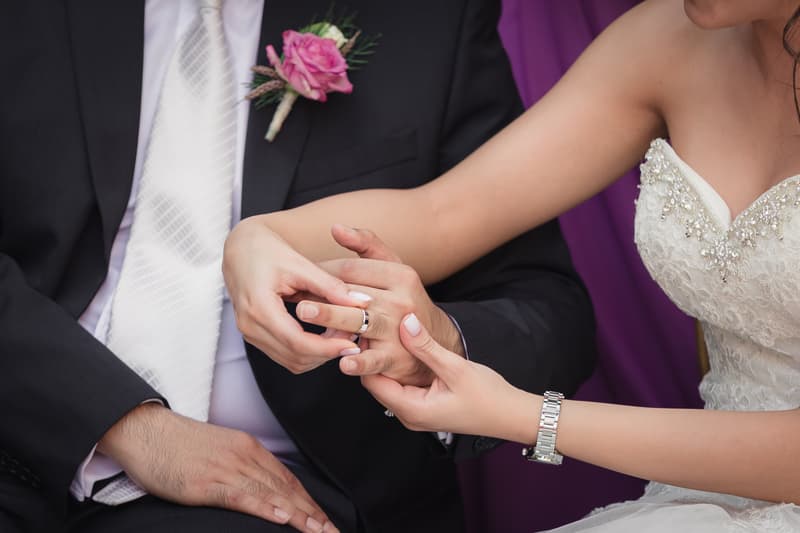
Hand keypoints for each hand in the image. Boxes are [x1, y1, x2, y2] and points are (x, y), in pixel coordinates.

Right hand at [98, 404, 337, 532]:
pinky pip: (242, 496)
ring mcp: (227, 468)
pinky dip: (265, 507)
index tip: (325, 521)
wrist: (144, 430)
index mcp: (249, 449)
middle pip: (287, 488)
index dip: (309, 502)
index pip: (288, 479)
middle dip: (313, 513)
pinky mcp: (207, 482)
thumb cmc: (177, 445)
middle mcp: (245, 456)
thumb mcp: (218, 452)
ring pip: (272, 494)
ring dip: (300, 516)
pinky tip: (283, 517)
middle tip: (333, 532)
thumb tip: (259, 490)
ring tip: (320, 532)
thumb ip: (240, 469)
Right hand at [223, 217, 363, 373]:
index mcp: (260, 307)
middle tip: (352, 337)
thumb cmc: (266, 250)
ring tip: (342, 335)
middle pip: (295, 357)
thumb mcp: (301, 264)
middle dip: (327, 353)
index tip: (353, 344)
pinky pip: (285, 354)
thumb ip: (331, 286)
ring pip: (291, 362)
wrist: (239, 249)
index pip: (298, 343)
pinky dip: (308, 351)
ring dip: (319, 355)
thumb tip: (363, 302)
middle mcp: (250, 326)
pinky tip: (325, 335)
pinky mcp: (255, 335)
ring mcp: (250, 333)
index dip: (328, 348)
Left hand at [296, 225, 464, 386]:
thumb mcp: (394, 269)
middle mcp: (401, 301)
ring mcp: (400, 330)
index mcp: (400, 275)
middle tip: (295, 294)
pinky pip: (375, 360)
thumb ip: (366, 246)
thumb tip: (335, 228)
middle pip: (354, 293)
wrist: (436, 343)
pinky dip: (360, 362)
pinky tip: (343, 362)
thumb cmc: (403, 302)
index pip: (354, 269)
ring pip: (360, 322)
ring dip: (332, 318)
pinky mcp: (397, 359)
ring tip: (305, 314)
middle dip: (321, 295)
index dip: (324, 271)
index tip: (299, 277)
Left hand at [360, 314, 536, 443]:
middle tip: (376, 327)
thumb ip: (427, 347)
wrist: (511, 415)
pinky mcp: (424, 407)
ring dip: (387, 361)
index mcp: (412, 410)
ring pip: (389, 384)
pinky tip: (406, 348)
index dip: (368, 354)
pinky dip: (400, 368)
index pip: (372, 381)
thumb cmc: (488, 397)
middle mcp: (409, 416)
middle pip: (376, 383)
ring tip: (389, 333)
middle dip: (374, 356)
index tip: (371, 329)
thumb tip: (405, 322)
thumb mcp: (455, 368)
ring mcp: (416, 413)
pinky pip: (402, 387)